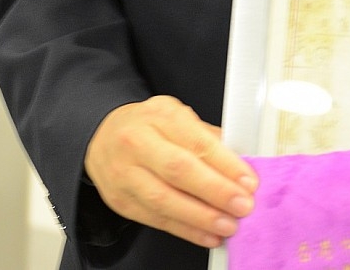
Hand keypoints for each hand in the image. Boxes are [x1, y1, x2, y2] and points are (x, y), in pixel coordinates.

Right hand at [83, 95, 257, 247]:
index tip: (248, 181)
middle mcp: (138, 144)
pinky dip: (185, 230)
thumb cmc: (147, 125)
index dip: (225, 164)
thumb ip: (206, 136)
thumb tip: (239, 160)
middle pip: (179, 171)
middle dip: (215, 192)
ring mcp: (126, 175)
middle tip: (242, 205)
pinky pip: (155, 220)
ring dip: (201, 217)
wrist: (101, 137)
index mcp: (160, 117)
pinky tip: (206, 235)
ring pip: (164, 200)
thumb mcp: (177, 115)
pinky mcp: (121, 202)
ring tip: (228, 225)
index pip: (196, 142)